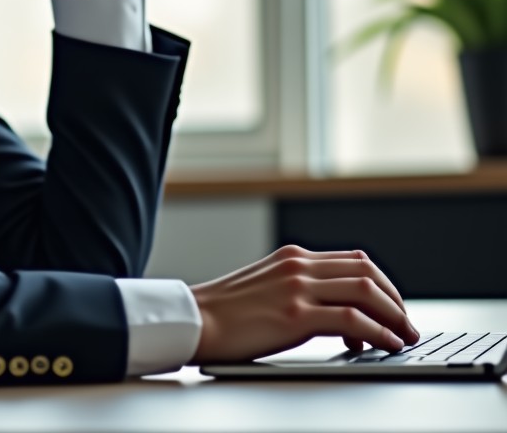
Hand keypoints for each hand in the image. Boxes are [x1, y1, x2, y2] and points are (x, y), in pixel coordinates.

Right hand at [190, 245, 419, 362]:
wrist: (196, 320)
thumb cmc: (226, 312)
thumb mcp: (267, 286)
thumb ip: (299, 289)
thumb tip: (338, 314)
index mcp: (292, 256)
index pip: (354, 260)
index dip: (382, 284)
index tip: (393, 307)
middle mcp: (298, 265)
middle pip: (367, 272)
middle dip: (395, 300)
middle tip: (406, 324)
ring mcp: (297, 288)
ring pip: (366, 291)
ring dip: (394, 316)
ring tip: (403, 337)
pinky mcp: (296, 315)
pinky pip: (353, 319)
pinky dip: (379, 333)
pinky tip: (385, 345)